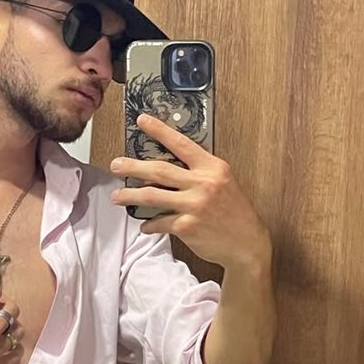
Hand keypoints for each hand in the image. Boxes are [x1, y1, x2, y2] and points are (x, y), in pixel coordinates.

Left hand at [109, 113, 271, 270]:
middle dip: (132, 167)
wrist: (247, 243)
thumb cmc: (234, 211)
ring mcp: (194, 205)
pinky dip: (149, 224)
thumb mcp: (223, 182)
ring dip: (130, 196)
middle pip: (159, 170)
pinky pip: (159, 222)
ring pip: (152, 196)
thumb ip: (200, 172)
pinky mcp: (187, 226)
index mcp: (212, 167)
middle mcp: (203, 183)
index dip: (159, 130)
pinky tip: (144, 225)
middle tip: (116, 165)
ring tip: (117, 197)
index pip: (181, 143)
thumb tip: (166, 168)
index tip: (142, 120)